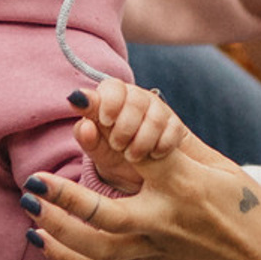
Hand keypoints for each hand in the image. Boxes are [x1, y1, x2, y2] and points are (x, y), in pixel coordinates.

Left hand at [22, 125, 260, 259]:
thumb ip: (176, 148)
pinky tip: (46, 244)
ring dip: (57, 233)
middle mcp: (167, 222)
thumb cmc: (251, 210)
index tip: (77, 111)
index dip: (104, 130)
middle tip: (32, 184)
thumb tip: (136, 121)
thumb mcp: (220, 169)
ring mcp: (157, 251)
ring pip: (96, 251)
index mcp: (186, 186)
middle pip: (104, 216)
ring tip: (31, 213)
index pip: (138, 154)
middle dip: (63, 201)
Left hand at [68, 74, 185, 195]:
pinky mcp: (175, 125)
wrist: (140, 172)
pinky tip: (152, 154)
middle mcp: (136, 98)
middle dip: (125, 126)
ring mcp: (158, 110)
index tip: (105, 121)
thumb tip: (85, 125)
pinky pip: (172, 131)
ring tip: (132, 156)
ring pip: (155, 117)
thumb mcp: (96, 148)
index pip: (112, 87)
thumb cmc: (112, 153)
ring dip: (142, 140)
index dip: (109, 101)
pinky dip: (161, 146)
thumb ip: (86, 136)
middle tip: (117, 145)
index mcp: (113, 97)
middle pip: (136, 100)